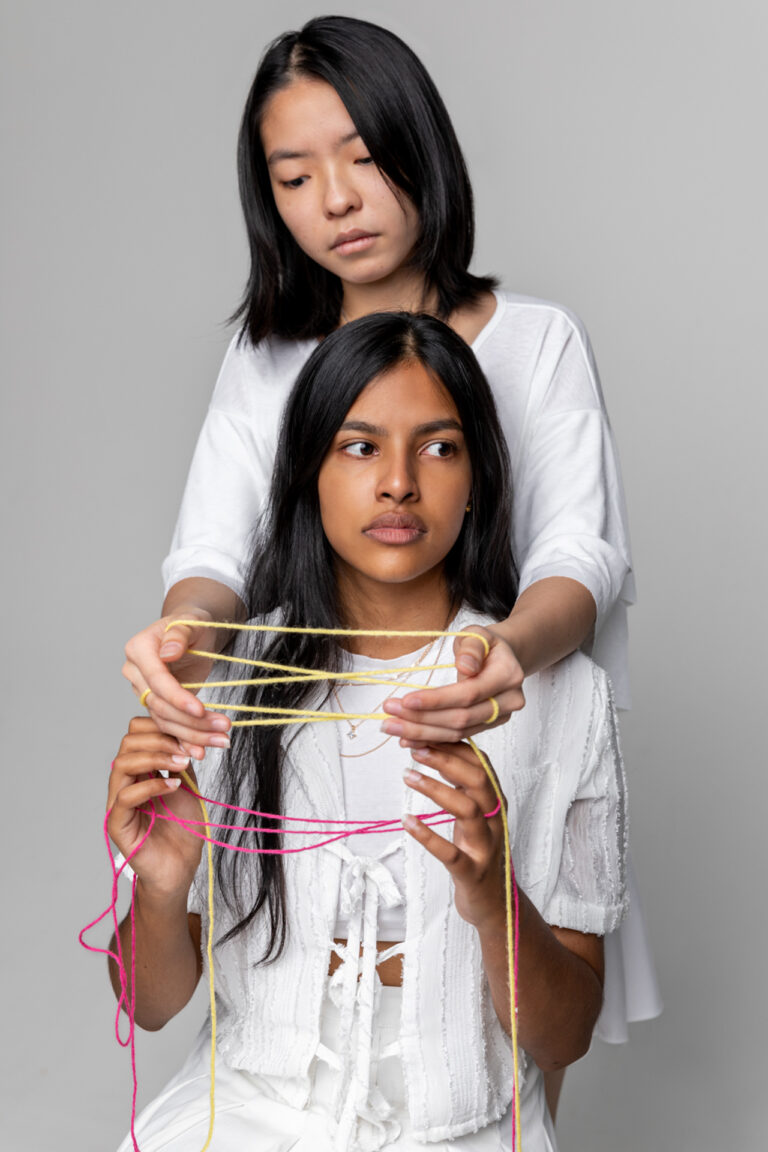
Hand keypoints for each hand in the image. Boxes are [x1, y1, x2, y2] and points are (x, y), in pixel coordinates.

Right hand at [107, 717, 203, 896]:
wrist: (181, 867)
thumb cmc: (183, 828)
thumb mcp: (188, 784)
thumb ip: (182, 759)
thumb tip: (187, 733)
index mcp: (140, 770)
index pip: (138, 732)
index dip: (162, 726)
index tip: (193, 732)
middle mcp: (125, 782)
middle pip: (128, 743)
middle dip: (160, 739)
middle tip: (187, 749)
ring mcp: (118, 802)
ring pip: (122, 764)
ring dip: (156, 758)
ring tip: (182, 764)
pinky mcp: (117, 824)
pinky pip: (126, 796)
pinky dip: (151, 786)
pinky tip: (174, 786)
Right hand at [122, 610, 230, 758]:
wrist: (194, 632)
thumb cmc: (194, 623)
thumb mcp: (192, 622)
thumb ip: (180, 634)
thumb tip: (168, 652)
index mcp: (139, 649)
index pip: (157, 680)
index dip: (177, 697)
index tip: (200, 709)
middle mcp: (135, 672)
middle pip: (160, 704)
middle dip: (191, 721)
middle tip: (222, 728)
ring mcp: (144, 690)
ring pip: (164, 720)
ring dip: (193, 734)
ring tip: (221, 740)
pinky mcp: (157, 703)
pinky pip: (168, 725)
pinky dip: (185, 739)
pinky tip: (200, 751)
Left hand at [382, 624, 523, 746]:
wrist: (503, 656)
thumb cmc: (485, 643)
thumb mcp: (477, 634)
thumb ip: (470, 648)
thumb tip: (466, 666)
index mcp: (508, 674)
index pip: (468, 693)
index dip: (436, 700)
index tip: (406, 700)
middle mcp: (509, 700)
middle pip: (461, 718)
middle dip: (422, 720)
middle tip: (388, 719)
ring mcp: (501, 716)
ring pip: (458, 731)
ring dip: (422, 733)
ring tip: (392, 728)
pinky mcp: (489, 725)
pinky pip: (459, 735)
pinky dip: (432, 738)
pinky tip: (408, 738)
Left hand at [402, 741, 505, 928]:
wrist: (496, 904)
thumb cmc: (479, 852)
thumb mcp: (475, 814)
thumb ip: (462, 784)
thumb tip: (437, 748)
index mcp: (495, 802)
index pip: (481, 763)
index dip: (454, 745)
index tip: (426, 731)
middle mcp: (495, 820)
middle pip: (478, 780)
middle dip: (446, 759)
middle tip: (415, 748)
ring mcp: (485, 847)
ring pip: (468, 810)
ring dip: (436, 789)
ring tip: (407, 776)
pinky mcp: (471, 873)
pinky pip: (451, 854)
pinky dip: (427, 836)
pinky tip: (407, 822)